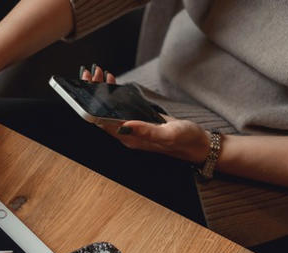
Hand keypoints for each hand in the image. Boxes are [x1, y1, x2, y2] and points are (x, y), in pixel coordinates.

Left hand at [80, 64, 210, 163]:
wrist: (199, 144)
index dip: (91, 104)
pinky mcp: (140, 122)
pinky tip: (113, 83)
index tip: (88, 85)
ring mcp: (133, 128)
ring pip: (111, 109)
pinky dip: (115, 94)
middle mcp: (128, 135)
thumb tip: (124, 126)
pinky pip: (121, 108)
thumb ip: (146, 131)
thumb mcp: (168, 134)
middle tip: (91, 73)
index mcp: (130, 140)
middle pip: (102, 114)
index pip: (101, 121)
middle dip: (94, 93)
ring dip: (103, 92)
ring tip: (100, 74)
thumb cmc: (186, 140)